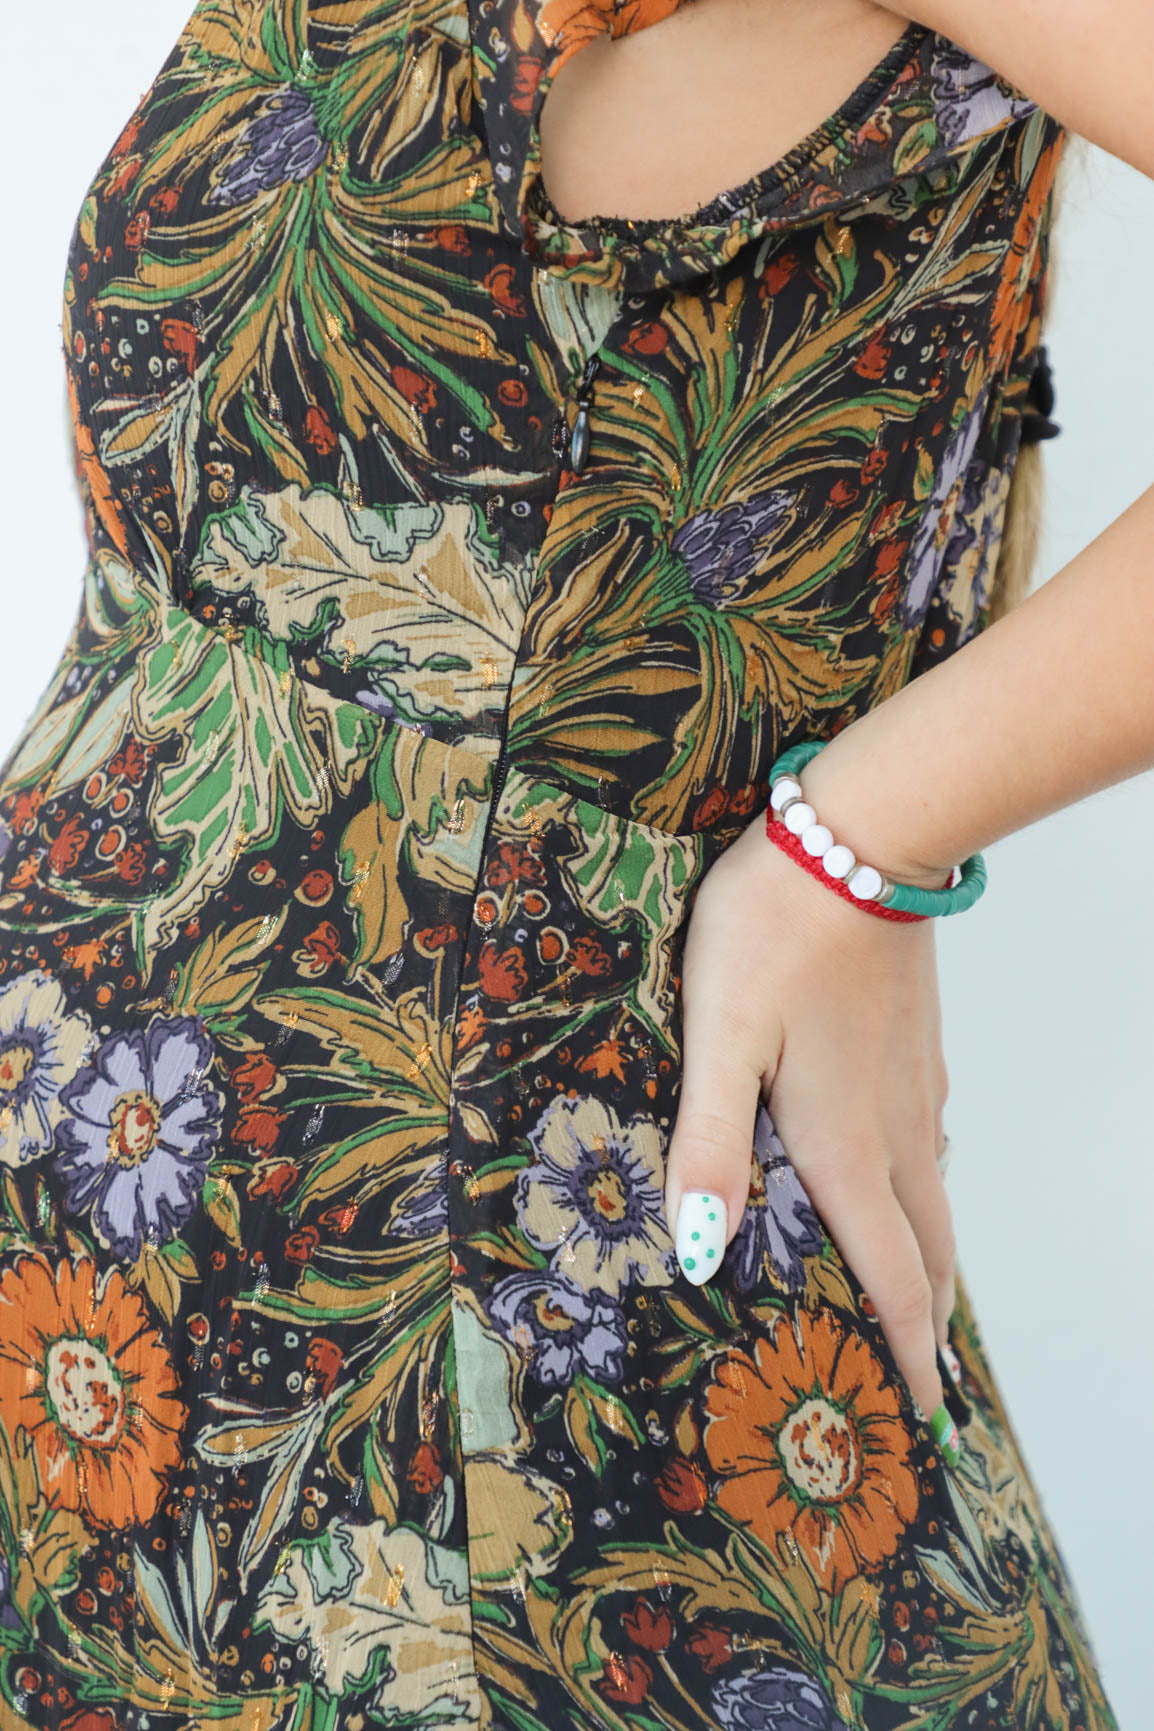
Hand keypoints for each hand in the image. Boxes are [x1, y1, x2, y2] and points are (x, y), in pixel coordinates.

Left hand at [663, 809, 952, 1425]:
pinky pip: (930, 1144)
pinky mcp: (917, 1043)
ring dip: (928, 1257)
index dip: (907, 1347)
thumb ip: (709, 1144)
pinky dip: (923, 1191)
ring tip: (914, 1294)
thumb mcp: (718, 1036)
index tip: (929, 1413)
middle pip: (927, 1248)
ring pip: (934, 1195)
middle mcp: (892, 1127)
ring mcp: (914, 1083)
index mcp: (843, 1143)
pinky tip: (902, 1176)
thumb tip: (700, 1255)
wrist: (859, 837)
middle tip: (922, 1373)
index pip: (892, 1273)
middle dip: (925, 1318)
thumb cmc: (776, 932)